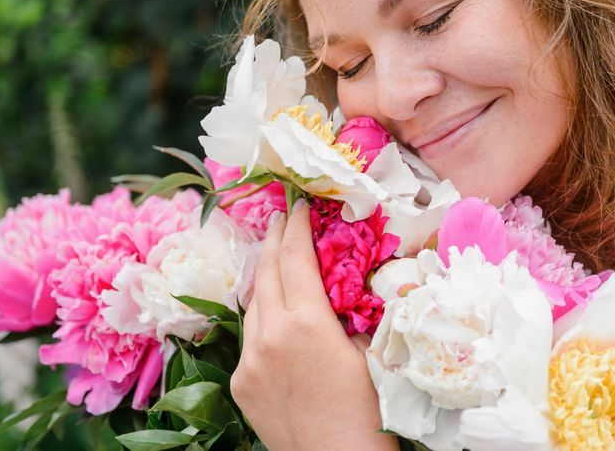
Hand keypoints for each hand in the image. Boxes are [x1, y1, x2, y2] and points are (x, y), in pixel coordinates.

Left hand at [230, 199, 397, 450]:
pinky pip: (250, 339)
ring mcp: (250, 362)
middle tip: (282, 217)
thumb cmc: (370, 409)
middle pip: (267, 272)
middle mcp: (269, 336)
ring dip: (266, 278)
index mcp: (305, 323)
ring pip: (254, 305)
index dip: (298, 227)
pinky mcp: (241, 384)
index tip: (301, 206)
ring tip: (277, 260)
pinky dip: (262, 319)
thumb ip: (354, 311)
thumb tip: (350, 282)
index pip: (296, 258)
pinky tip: (275, 315)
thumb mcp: (372, 349)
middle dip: (275, 240)